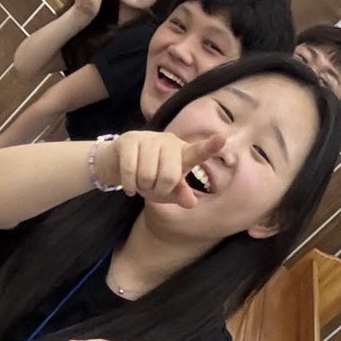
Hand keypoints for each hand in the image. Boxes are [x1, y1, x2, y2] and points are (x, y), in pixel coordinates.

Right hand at [94, 131, 225, 208]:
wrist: (119, 163)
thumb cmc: (150, 177)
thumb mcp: (168, 191)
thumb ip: (180, 195)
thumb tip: (191, 202)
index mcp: (183, 153)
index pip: (199, 152)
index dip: (210, 146)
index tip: (222, 139)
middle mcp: (169, 142)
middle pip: (169, 176)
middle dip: (158, 189)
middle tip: (153, 186)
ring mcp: (148, 138)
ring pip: (147, 175)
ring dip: (141, 186)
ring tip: (141, 181)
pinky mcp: (129, 140)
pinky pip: (130, 171)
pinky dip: (129, 185)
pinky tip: (129, 186)